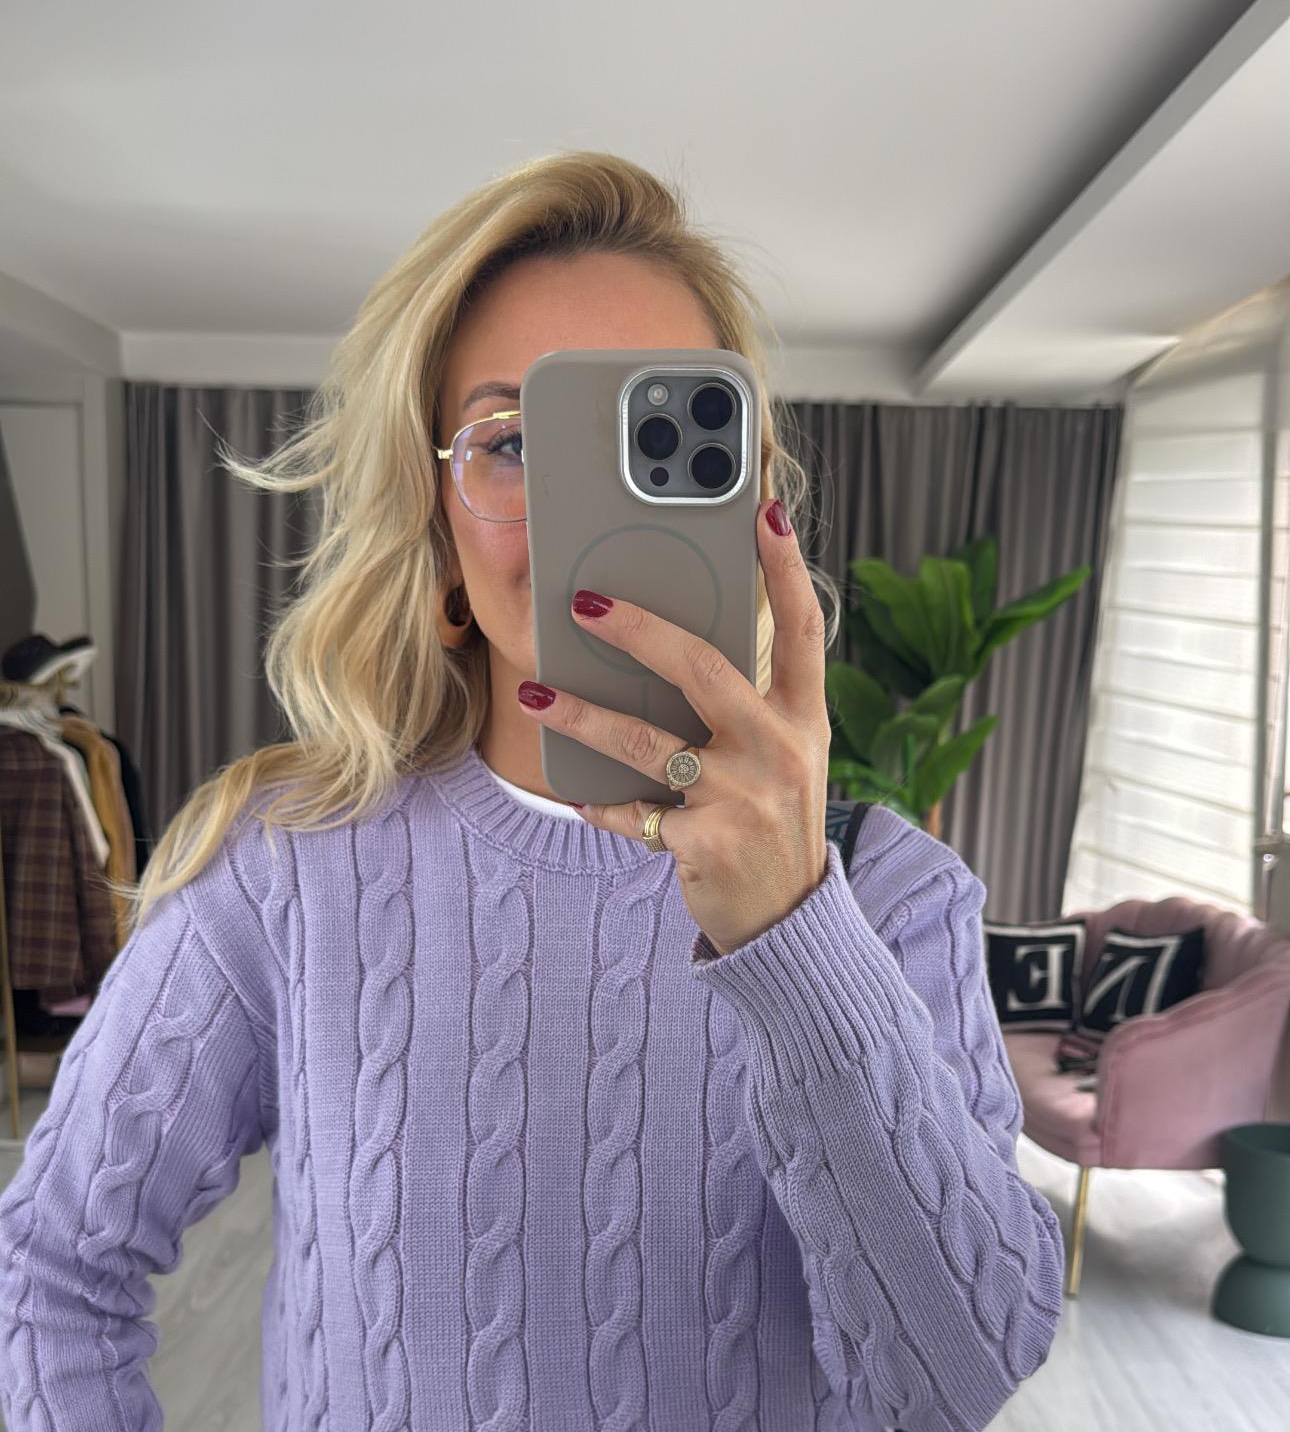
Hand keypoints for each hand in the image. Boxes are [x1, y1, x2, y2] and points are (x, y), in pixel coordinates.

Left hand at [517, 498, 831, 955]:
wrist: (787, 919)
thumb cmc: (771, 821)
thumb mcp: (780, 758)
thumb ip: (743, 707)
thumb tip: (665, 649)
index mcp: (805, 718)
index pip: (803, 629)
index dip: (785, 569)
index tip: (765, 512)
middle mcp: (781, 749)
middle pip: (702, 669)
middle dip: (638, 630)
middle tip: (585, 603)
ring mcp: (744, 797)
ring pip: (645, 741)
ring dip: (582, 716)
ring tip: (537, 693)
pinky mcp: (707, 843)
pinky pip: (634, 812)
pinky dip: (601, 805)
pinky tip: (577, 795)